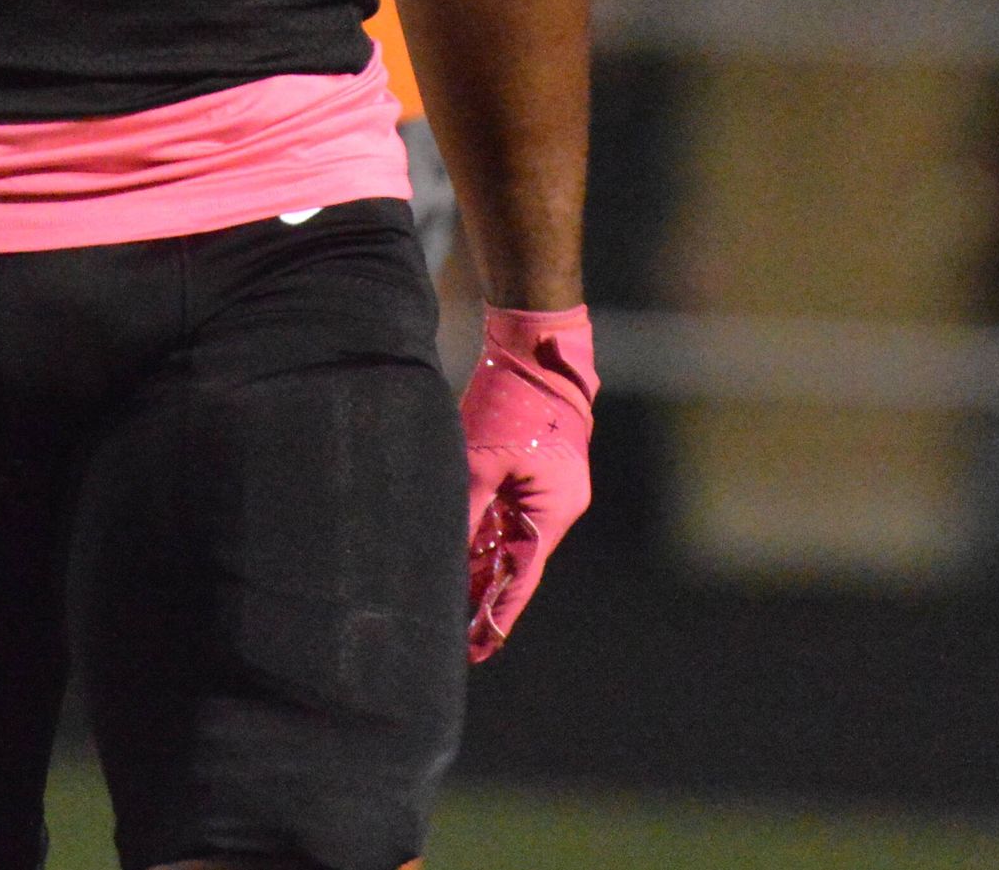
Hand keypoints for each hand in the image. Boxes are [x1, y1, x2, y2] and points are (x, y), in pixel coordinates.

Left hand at [460, 304, 596, 659]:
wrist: (536, 349)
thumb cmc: (513, 401)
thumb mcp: (481, 461)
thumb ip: (465, 511)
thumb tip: (444, 554)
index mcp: (553, 509)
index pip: (522, 576)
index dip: (498, 614)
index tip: (479, 649)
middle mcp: (554, 506)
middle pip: (516, 563)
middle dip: (486, 598)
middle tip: (459, 642)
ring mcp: (544, 488)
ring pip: (508, 540)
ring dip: (482, 569)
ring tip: (452, 609)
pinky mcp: (531, 471)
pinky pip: (507, 514)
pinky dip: (485, 537)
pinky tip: (459, 558)